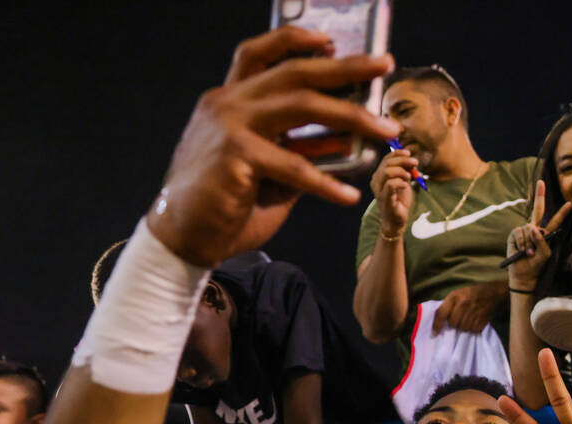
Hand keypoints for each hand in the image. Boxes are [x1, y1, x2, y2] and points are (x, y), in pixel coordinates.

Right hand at [147, 26, 398, 266]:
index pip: (259, 52)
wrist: (184, 236)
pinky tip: (349, 197)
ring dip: (352, 116)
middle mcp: (228, 103)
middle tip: (384, 64)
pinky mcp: (236, 156)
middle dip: (345, 66)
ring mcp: (230, 125)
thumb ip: (297, 148)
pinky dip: (326, 183)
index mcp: (230, 100)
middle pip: (294, 72)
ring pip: (303, 106)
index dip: (296, 39)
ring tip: (387, 129)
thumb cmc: (227, 202)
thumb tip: (346, 142)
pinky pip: (295, 166)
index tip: (333, 40)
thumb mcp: (266, 166)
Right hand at [369, 148, 417, 236]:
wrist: (396, 220)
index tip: (409, 153)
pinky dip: (400, 182)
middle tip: (415, 163)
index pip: (386, 159)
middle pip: (387, 163)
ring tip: (409, 177)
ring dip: (401, 171)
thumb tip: (411, 159)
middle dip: (402, 160)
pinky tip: (406, 186)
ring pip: (387, 172)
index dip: (397, 153)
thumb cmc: (399, 201)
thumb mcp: (403, 182)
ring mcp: (379, 190)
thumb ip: (405, 171)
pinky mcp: (384, 199)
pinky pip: (390, 185)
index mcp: (379, 175)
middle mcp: (376, 181)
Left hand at [432, 281, 506, 334]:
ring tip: (468, 319)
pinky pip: (473, 330)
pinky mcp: (482, 319)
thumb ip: (449, 305)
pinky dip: (473, 328)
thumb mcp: (458, 293)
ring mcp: (473, 311)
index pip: (441, 313)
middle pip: (453, 323)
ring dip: (464, 327)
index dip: (436, 325)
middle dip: (454, 324)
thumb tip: (440, 322)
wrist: (493, 293)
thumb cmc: (472, 293)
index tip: (434, 333)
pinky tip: (475, 321)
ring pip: (462, 328)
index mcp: (455, 296)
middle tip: (459, 319)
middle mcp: (463, 304)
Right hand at [506, 180, 571, 289]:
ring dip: (530, 242)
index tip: (569, 204)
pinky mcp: (514, 235)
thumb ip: (542, 240)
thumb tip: (532, 227)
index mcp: (545, 234)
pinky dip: (522, 243)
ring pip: (529, 228)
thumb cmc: (536, 265)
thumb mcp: (545, 254)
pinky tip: (522, 252)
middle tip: (540, 182)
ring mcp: (524, 231)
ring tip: (529, 253)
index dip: (562, 213)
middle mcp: (534, 229)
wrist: (524, 274)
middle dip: (539, 195)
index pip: (555, 221)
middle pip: (537, 209)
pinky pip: (520, 233)